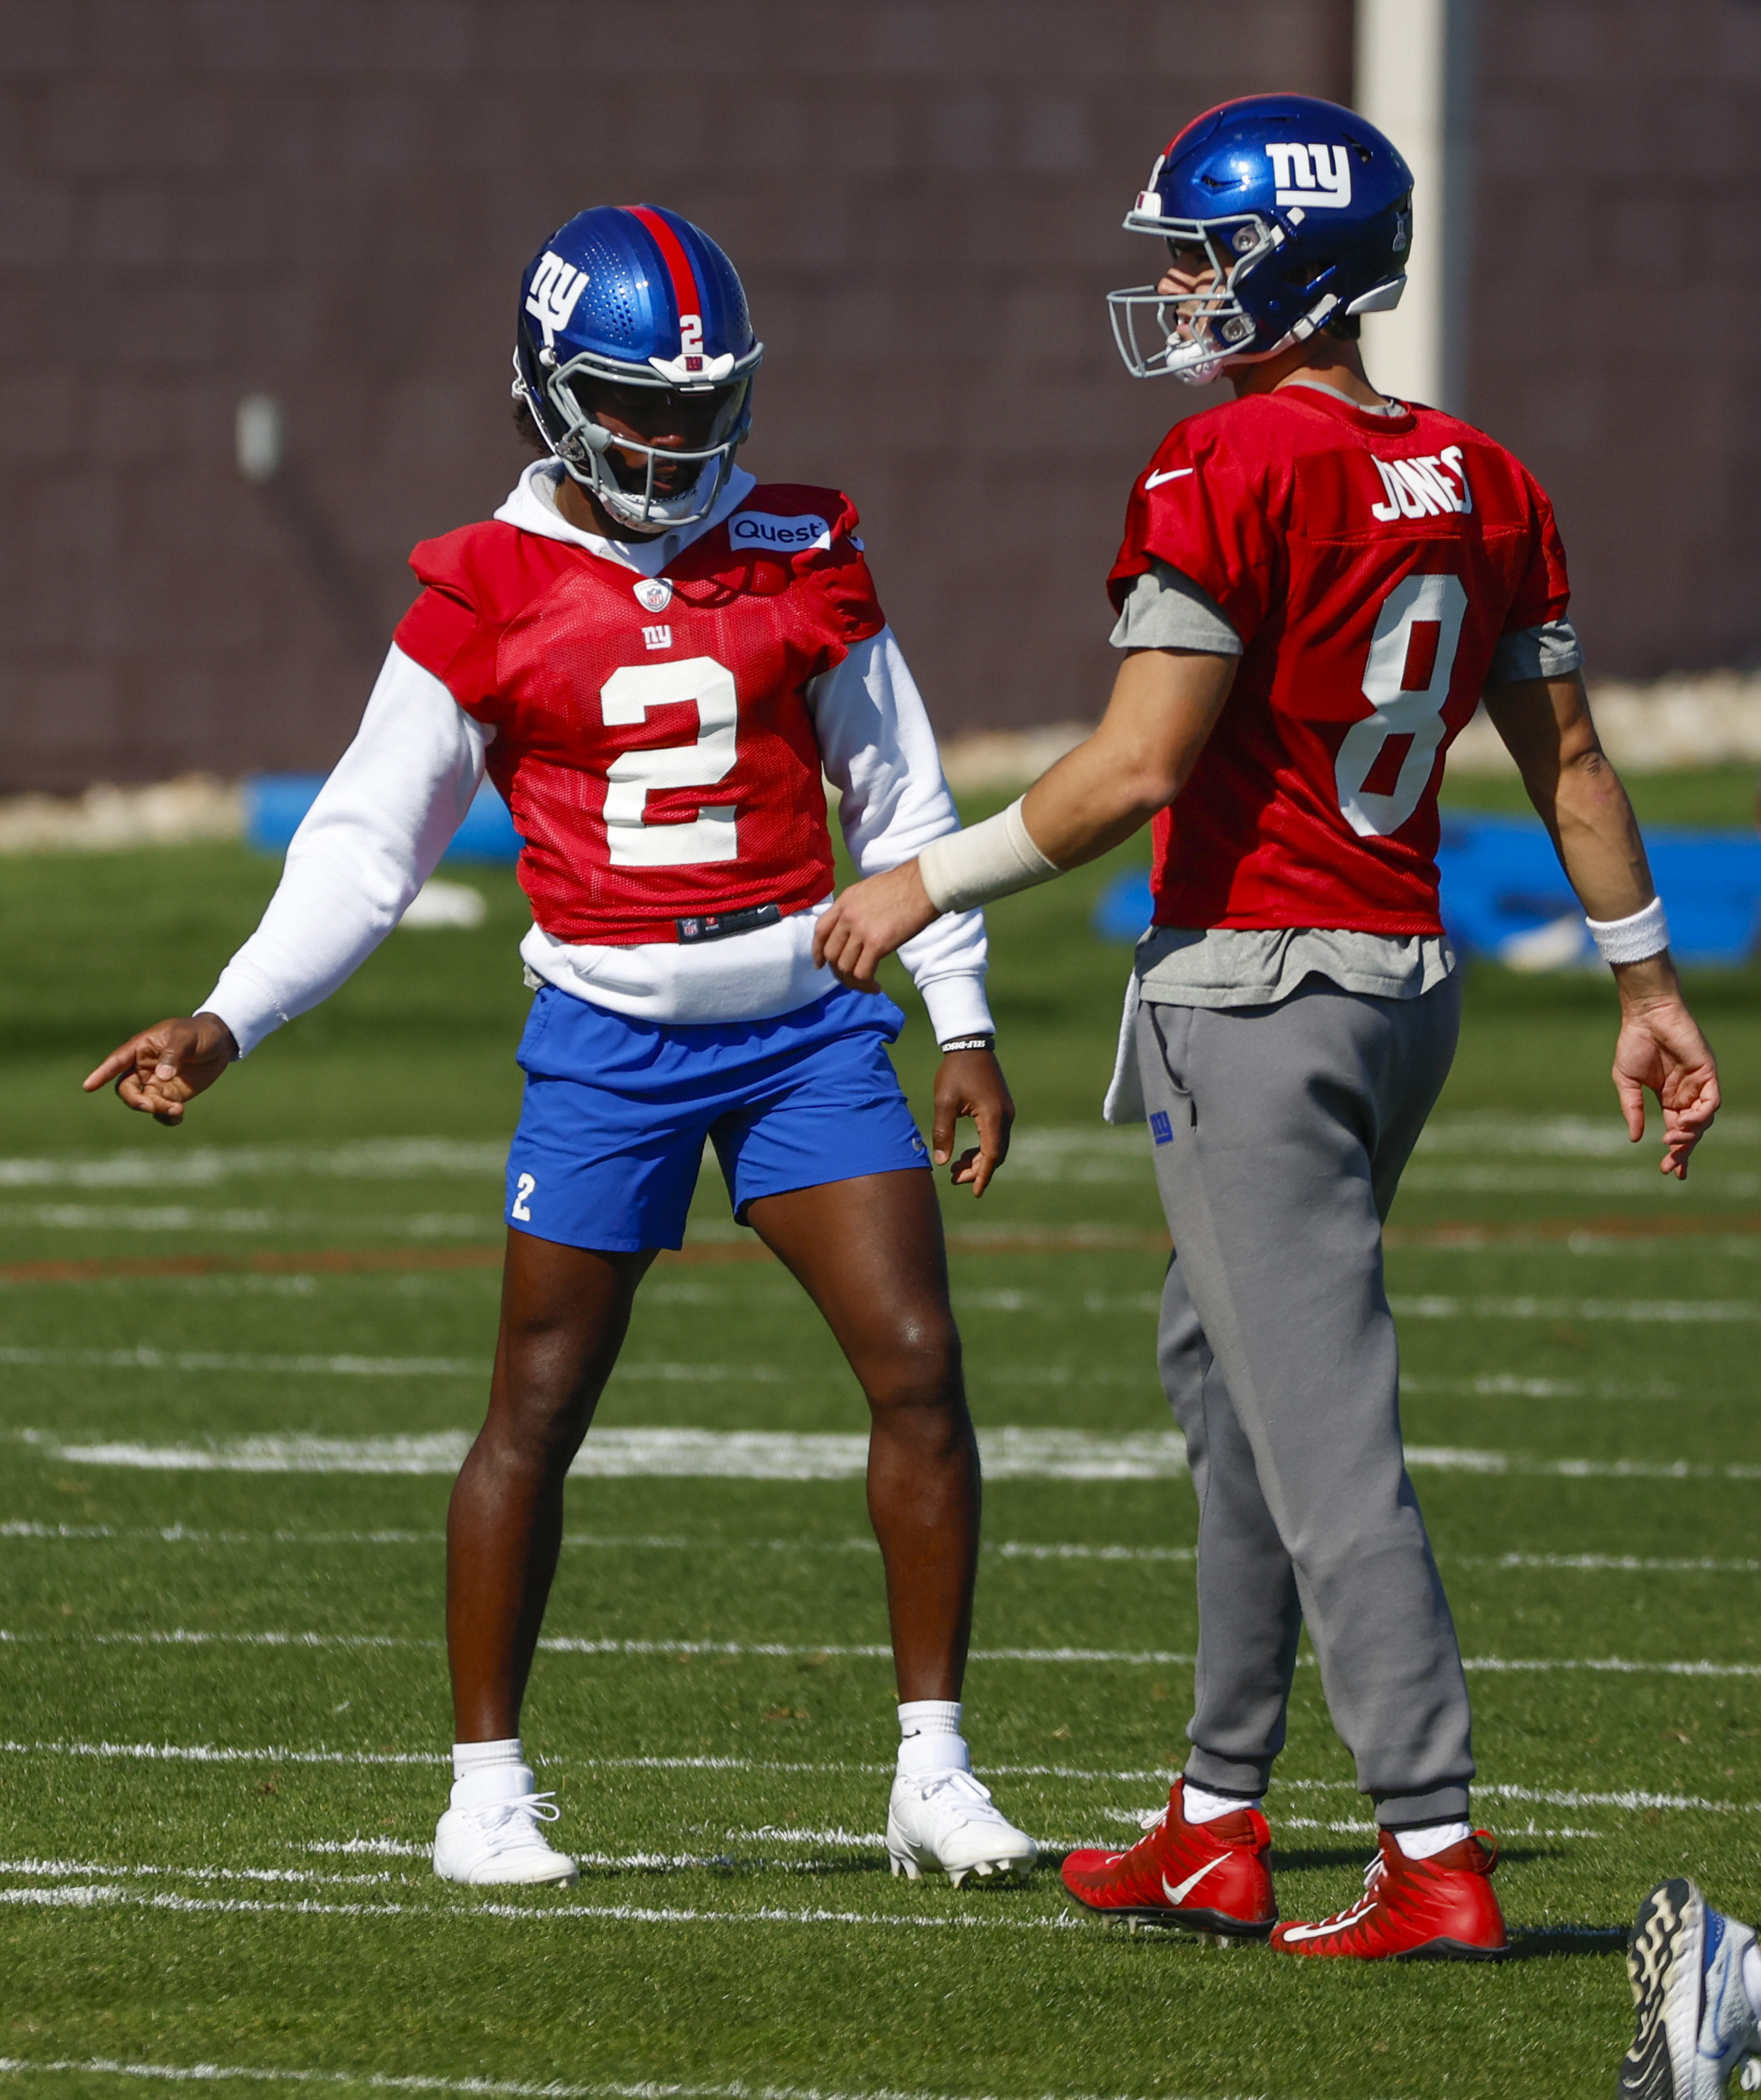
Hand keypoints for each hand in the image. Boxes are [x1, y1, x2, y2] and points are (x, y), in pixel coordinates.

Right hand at [83, 1012, 238, 1126]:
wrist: (220, 1042)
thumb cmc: (199, 1033)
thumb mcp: (186, 1037)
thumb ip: (173, 1054)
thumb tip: (161, 1076)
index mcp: (140, 1048)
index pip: (116, 1061)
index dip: (101, 1073)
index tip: (88, 1086)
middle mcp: (143, 1068)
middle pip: (127, 1089)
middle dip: (135, 1100)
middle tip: (150, 1105)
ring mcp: (155, 1083)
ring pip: (144, 1102)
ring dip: (155, 1109)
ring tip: (178, 1110)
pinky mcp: (170, 1095)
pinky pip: (160, 1110)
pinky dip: (165, 1117)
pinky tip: (178, 1117)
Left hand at [813, 862, 938, 990]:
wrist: (924, 885)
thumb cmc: (904, 885)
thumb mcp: (868, 890)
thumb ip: (856, 908)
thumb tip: (856, 929)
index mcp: (845, 902)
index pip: (821, 930)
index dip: (818, 951)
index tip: (821, 963)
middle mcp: (847, 916)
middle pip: (831, 953)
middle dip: (839, 970)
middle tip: (852, 978)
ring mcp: (860, 930)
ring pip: (844, 966)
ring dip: (853, 981)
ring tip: (866, 985)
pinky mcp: (877, 943)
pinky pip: (862, 972)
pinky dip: (866, 984)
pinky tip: (876, 986)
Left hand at [932, 1048, 1013, 1196]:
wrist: (970, 1044)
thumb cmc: (955, 1071)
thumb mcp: (944, 1102)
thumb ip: (943, 1133)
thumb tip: (942, 1162)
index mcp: (993, 1116)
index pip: (991, 1154)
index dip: (982, 1175)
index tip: (973, 1192)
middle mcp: (1005, 1116)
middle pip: (996, 1154)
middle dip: (977, 1170)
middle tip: (954, 1179)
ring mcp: (1006, 1111)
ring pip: (997, 1146)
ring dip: (980, 1159)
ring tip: (956, 1168)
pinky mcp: (1002, 1107)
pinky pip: (995, 1135)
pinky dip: (983, 1147)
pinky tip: (966, 1152)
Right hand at [1610, 978, 1718, 1179]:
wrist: (1646, 1016)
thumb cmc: (1634, 1043)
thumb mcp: (1626, 1082)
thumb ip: (1632, 1110)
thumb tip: (1635, 1138)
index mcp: (1669, 1097)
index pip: (1676, 1130)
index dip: (1675, 1152)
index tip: (1668, 1171)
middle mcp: (1687, 1094)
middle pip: (1692, 1131)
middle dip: (1683, 1151)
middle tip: (1671, 1167)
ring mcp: (1699, 1083)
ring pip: (1704, 1120)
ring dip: (1690, 1134)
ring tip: (1672, 1140)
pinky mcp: (1708, 1073)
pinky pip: (1712, 1101)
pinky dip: (1702, 1115)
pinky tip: (1685, 1122)